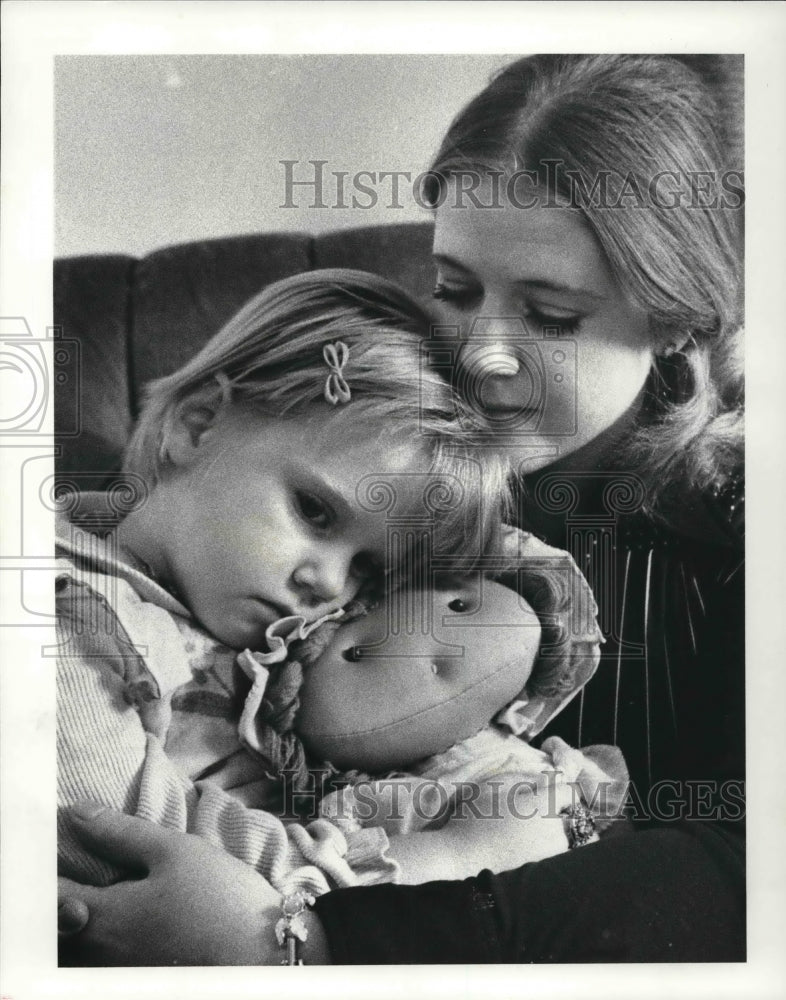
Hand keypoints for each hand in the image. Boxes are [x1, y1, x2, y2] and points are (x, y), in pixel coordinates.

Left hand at [57, 802, 330, 965]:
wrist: (264, 955)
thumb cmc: (219, 900)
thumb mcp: (173, 852)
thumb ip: (120, 833)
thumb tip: (76, 814)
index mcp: (102, 918)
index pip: (53, 892)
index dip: (51, 862)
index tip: (61, 837)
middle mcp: (100, 953)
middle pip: (60, 922)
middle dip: (65, 891)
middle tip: (84, 859)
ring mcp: (119, 970)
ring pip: (82, 941)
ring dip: (87, 910)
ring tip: (109, 881)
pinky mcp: (141, 976)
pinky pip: (105, 953)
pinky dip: (106, 928)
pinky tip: (134, 908)